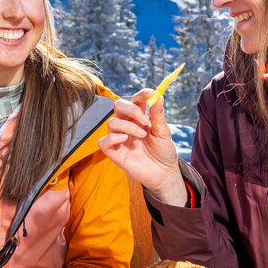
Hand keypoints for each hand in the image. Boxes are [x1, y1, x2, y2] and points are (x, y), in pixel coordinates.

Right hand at [98, 90, 186, 204]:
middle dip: (131, 109)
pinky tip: (126, 140)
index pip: (134, 100)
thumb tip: (158, 96)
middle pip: (118, 106)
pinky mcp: (114, 152)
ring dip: (128, 126)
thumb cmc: (163, 152)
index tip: (149, 93)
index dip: (140, 95)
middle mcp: (127, 125)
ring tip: (142, 136)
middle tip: (145, 120)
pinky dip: (113, 138)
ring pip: (112, 123)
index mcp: (139, 118)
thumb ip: (158, 116)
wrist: (164, 173)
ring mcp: (119, 139)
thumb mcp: (164, 133)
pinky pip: (103, 141)